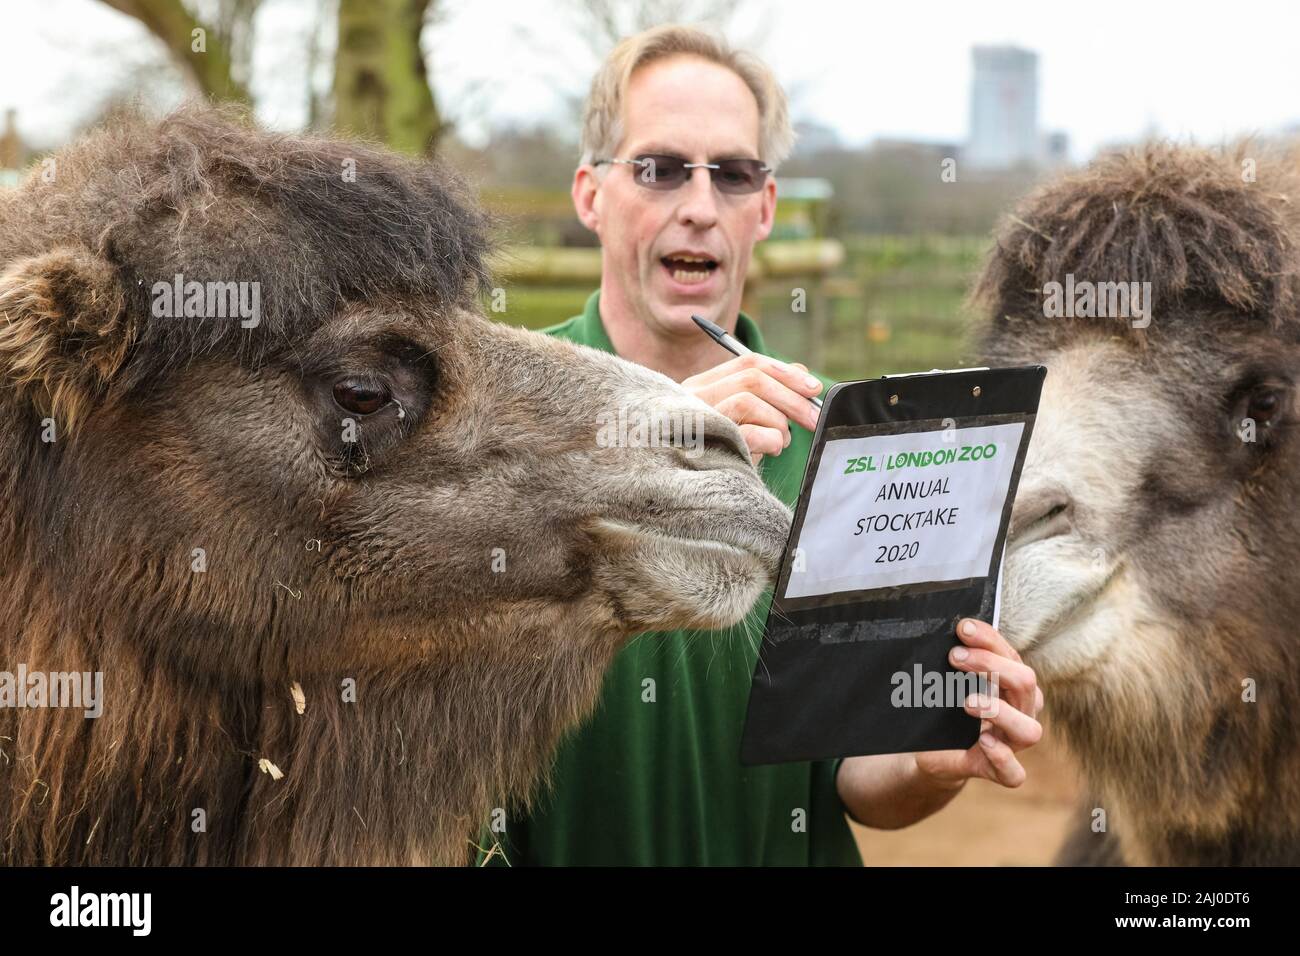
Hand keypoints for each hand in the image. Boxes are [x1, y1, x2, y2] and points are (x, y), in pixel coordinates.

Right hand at [681, 352, 822, 465]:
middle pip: (752, 379)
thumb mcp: (744, 420)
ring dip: (778, 421)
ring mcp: (695, 421)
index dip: (785, 372)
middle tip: (814, 418)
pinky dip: (770, 439)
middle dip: (792, 398)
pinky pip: (748, 433)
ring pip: (747, 401)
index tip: (813, 388)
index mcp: (701, 386)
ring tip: (782, 441)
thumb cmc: (720, 452)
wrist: (694, 493)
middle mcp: (693, 397)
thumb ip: (769, 393)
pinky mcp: (703, 447)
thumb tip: (803, 373)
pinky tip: (773, 450)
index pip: (747, 364)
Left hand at [913, 617, 1044, 788]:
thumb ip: (957, 662)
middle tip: (955, 657)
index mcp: (1014, 686)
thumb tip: (949, 631)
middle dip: (991, 665)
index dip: (990, 640)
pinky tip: (984, 741)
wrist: (936, 752)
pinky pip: (1014, 773)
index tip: (963, 628)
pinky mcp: (998, 771)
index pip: (1012, 656)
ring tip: (969, 702)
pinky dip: (1002, 757)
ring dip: (1000, 711)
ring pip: (1029, 730)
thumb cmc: (948, 710)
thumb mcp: (951, 683)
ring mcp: (1012, 743)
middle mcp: (1021, 712)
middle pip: (1026, 683)